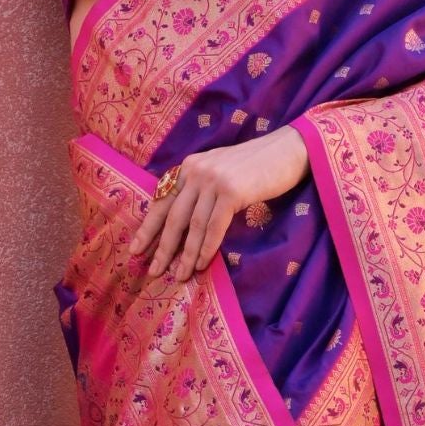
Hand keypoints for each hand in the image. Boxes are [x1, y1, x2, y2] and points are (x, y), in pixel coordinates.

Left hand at [127, 129, 309, 280]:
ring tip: (179, 276)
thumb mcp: (219, 172)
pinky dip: (207, 248)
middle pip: (173, 217)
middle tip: (153, 271)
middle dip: (162, 247)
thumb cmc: (256, 166)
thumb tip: (182, 224)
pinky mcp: (232, 191)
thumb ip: (200, 190)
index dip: (148, 228)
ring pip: (193, 225)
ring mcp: (214, 180)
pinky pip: (215, 226)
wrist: (288, 150)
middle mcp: (196, 171)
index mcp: (189, 167)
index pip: (162, 201)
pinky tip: (202, 264)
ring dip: (186, 254)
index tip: (136, 250)